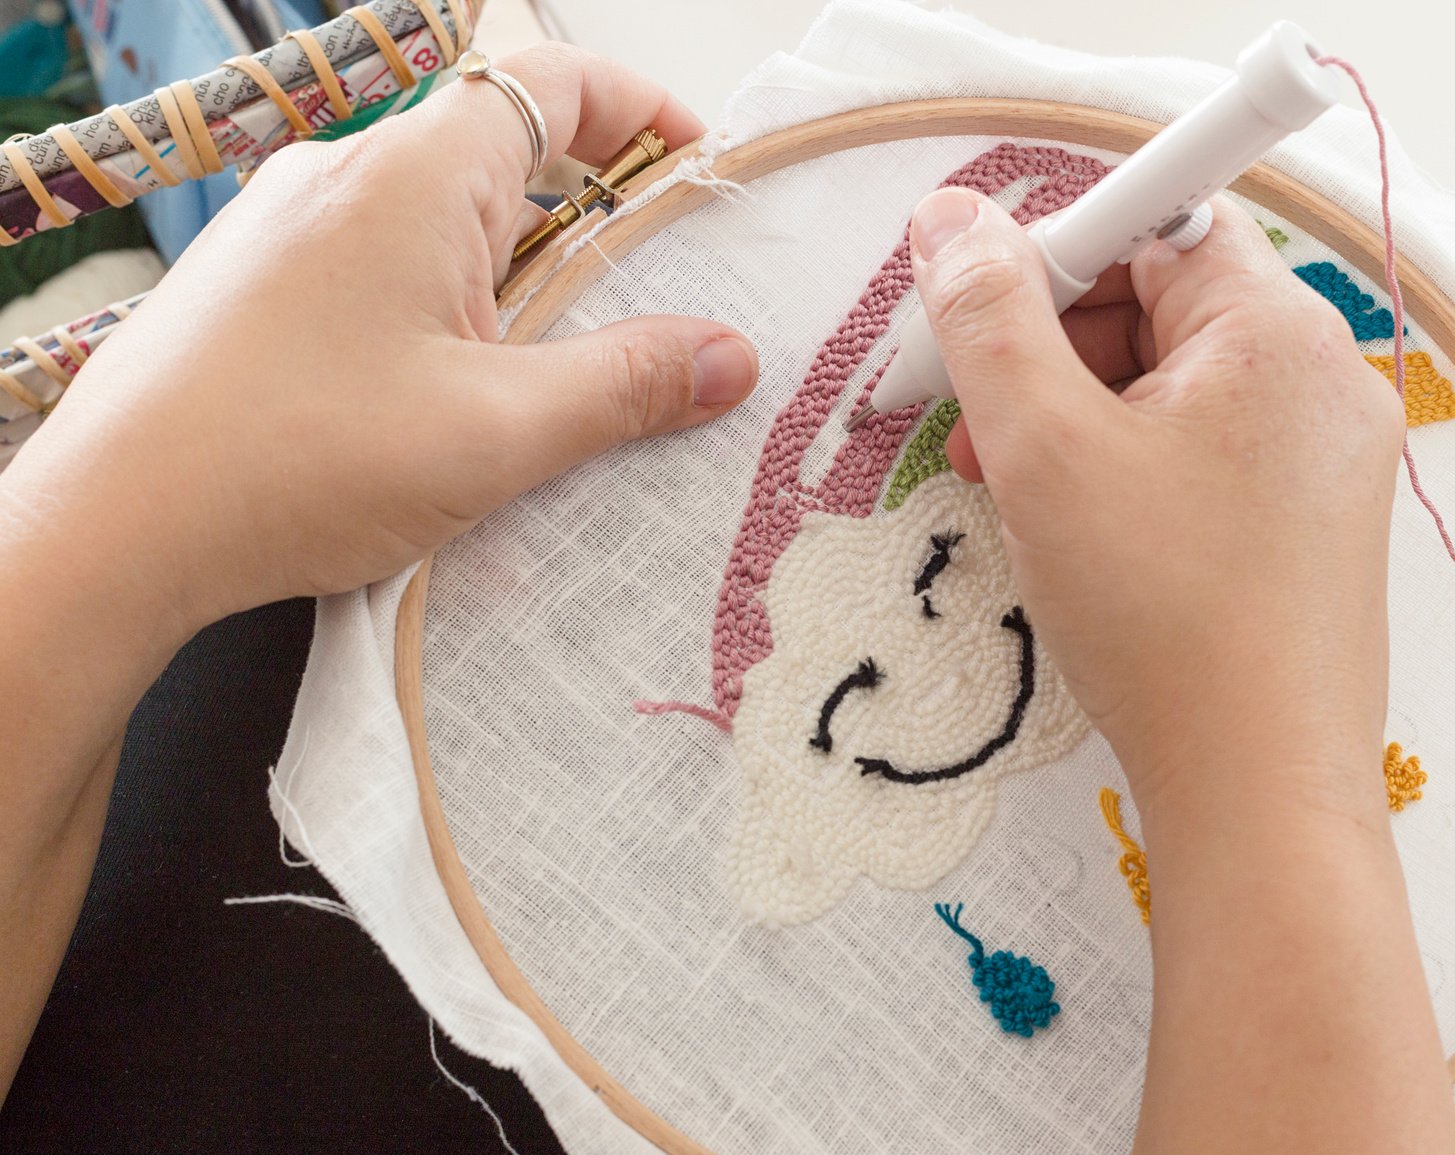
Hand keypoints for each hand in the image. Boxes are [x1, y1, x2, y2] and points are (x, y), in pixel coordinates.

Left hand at [0, 43, 758, 636]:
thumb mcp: (497, 431)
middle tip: (653, 297)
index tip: (698, 170)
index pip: (551, 81)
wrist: (114, 526)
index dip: (641, 111)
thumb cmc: (296, 459)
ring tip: (560, 368)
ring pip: (441, 218)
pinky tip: (457, 396)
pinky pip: (383, 265)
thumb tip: (730, 356)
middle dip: (593, 215)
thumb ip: (626, 385)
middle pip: (503, 152)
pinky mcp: (261, 286)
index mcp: (415, 176)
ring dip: (519, 274)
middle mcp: (347, 176)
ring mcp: (291, 228)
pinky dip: (449, 305)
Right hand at [905, 187, 1404, 813]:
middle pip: (1165, 302)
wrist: (1258, 791)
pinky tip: (1074, 522)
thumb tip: (954, 221)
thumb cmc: (1162, 615)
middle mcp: (1324, 380)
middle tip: (975, 417)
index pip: (1157, 222)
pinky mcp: (1314, 525)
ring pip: (1178, 384)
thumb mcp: (1044, 447)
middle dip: (1053, 347)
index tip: (976, 315)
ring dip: (1079, 412)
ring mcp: (1328, 458)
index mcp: (1277, 334)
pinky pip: (1206, 450)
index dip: (1053, 253)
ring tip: (1010, 483)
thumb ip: (989, 317)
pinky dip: (1129, 464)